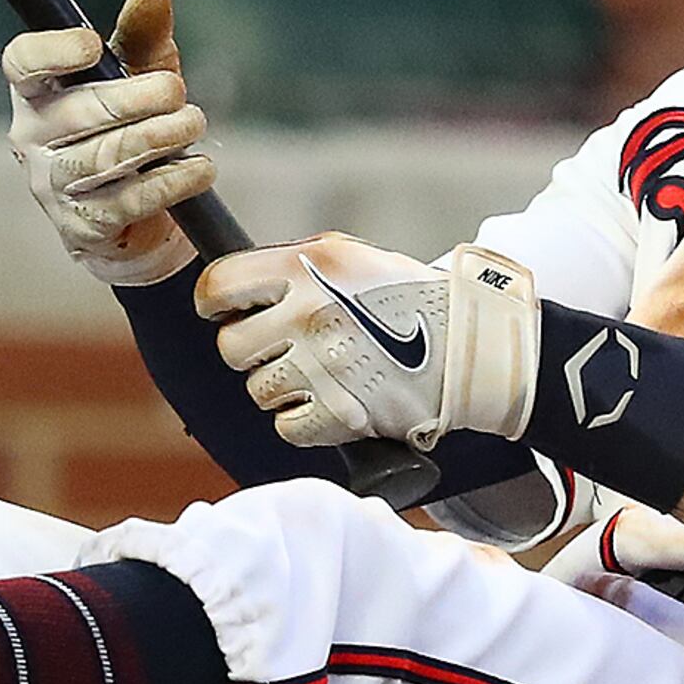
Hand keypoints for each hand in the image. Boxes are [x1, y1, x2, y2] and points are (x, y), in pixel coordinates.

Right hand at [5, 0, 214, 288]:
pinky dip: (172, 181)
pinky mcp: (82, 225)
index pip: (22, 63)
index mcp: (38, 90)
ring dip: (159, 137)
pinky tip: (201, 169)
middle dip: (135, 98)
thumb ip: (143, 38)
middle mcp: (32, 137)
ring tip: (194, 123)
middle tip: (178, 91)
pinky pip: (128, 200)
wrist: (132, 220)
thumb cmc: (129, 129)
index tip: (92, 44)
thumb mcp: (140, 77)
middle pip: (78, 112)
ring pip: (105, 156)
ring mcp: (52, 184)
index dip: (51, 52)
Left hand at [199, 238, 539, 454]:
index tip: (222, 312)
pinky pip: (286, 427)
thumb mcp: (351, 257)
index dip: (214, 303)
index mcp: (309, 266)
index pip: (219, 286)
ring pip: (257, 389)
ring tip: (320, 374)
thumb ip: (292, 265)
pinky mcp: (337, 414)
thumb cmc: (409, 300)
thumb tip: (235, 286)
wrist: (470, 348)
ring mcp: (321, 366)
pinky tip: (330, 403)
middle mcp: (309, 314)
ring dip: (281, 387)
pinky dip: (303, 422)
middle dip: (253, 351)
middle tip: (284, 349)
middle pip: (232, 347)